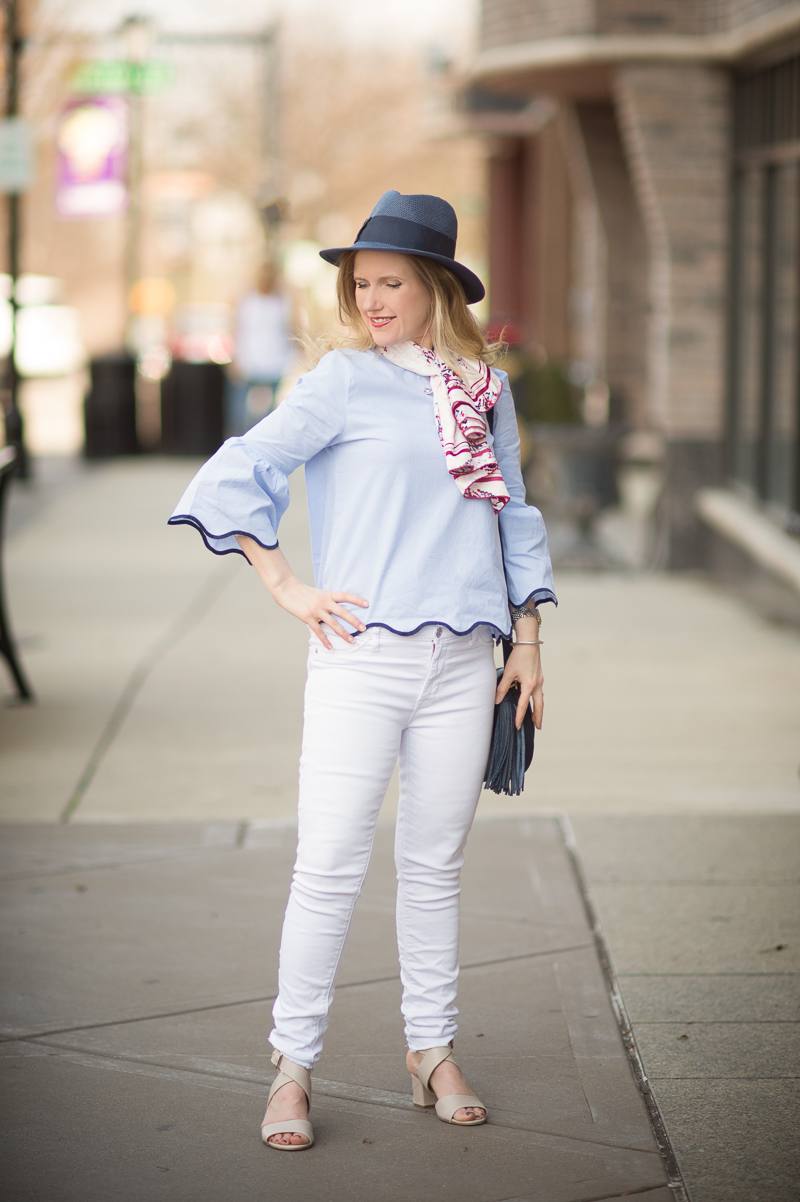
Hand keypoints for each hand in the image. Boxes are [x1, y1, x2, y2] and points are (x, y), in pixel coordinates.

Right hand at [235, 536, 367, 648]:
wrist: (286, 588)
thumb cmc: (301, 591)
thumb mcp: (317, 592)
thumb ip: (326, 600)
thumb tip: (334, 610)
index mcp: (328, 594)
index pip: (346, 596)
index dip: (357, 600)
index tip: (367, 604)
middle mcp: (324, 602)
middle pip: (343, 612)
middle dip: (355, 621)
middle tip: (364, 628)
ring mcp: (316, 610)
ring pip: (334, 624)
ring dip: (344, 633)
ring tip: (352, 641)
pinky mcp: (308, 618)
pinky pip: (319, 631)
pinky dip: (325, 640)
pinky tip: (330, 647)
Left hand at [495, 644, 543, 730]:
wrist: (528, 642)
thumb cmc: (520, 655)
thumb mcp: (508, 672)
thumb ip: (502, 687)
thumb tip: (497, 700)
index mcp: (530, 685)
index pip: (524, 705)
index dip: (520, 716)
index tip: (517, 726)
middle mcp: (537, 684)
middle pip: (539, 705)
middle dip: (538, 717)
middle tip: (537, 727)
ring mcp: (540, 680)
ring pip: (541, 699)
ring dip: (539, 709)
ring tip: (536, 717)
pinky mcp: (539, 676)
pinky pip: (539, 692)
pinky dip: (537, 699)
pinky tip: (533, 700)